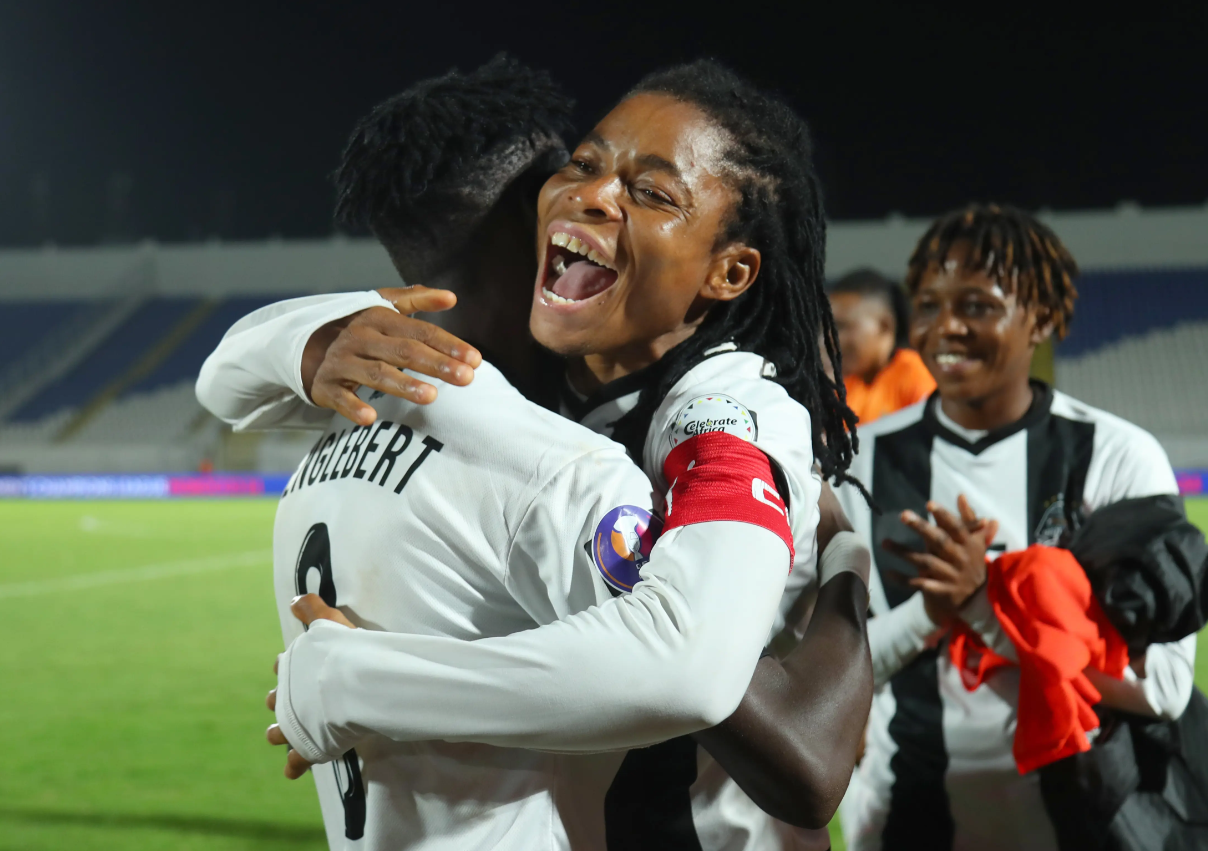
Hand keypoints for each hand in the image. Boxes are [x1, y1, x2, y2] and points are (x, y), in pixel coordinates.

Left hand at [264, 595, 356, 778]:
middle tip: (279, 705)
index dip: (284, 666)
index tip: (283, 665)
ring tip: (278, 737)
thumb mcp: (328, 622)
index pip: (283, 665)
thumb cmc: (341, 651)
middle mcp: (288, 696)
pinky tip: (292, 772)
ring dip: (280, 734)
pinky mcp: (306, 747)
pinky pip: (298, 761)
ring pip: (280, 733)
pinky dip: (295, 766)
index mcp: (292, 667)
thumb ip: (312, 609)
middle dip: (278, 703)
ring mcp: (295, 724)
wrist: (349, 683)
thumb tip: (294, 599)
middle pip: (276, 700)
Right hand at [303, 286, 482, 425]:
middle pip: (404, 351)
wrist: (300, 342)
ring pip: (376, 373)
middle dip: (436, 364)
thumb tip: (452, 297)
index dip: (448, 344)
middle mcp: (361, 337)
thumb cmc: (355, 326)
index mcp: (378, 317)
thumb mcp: (381, 305)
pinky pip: (340, 397)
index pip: (420, 331)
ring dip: (403, 384)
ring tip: (431, 396)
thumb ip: (417, 299)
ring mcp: (342, 361)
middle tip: (466, 378)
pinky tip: (370, 417)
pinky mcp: (325, 385)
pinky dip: (353, 407)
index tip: (475, 360)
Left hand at [882, 495, 998, 625]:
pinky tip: (888, 571)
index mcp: (969, 544)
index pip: (957, 528)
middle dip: (922, 528)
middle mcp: (960, 559)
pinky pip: (918, 584)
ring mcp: (950, 576)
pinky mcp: (940, 591)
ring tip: (884, 543)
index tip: (929, 504)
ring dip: (903, 552)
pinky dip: (903, 579)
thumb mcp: (975, 541)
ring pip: (924, 562)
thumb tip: (961, 495)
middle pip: (939, 541)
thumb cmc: (971, 562)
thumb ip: (968, 519)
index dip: (944, 516)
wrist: (977, 600)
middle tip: (903, 514)